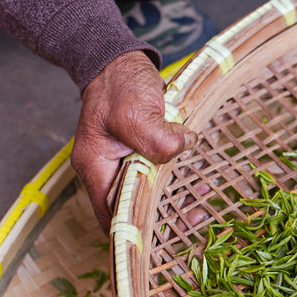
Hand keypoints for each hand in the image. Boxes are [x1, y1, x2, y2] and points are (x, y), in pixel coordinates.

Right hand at [71, 50, 196, 230]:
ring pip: (145, 195)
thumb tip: (183, 148)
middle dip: (161, 219)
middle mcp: (104, 170)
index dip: (135, 231)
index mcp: (96, 167)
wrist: (118, 60)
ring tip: (201, 207)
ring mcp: (121, 162)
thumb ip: (156, 138)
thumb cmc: (119, 84)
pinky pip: (155, 176)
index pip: (110, 214)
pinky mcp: (138, 153)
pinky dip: (174, 183)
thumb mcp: (135, 111)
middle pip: (130, 208)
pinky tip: (197, 184)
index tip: (165, 236)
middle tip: (195, 219)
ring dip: (172, 202)